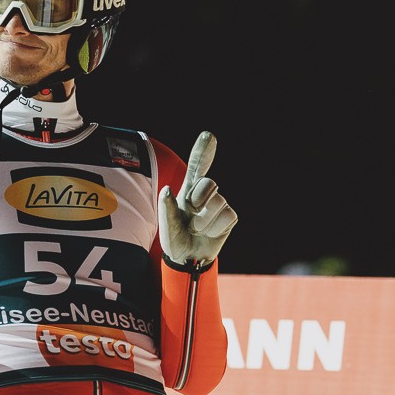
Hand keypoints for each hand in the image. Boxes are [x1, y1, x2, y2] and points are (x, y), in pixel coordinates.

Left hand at [159, 131, 237, 266]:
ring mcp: (219, 204)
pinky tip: (209, 233)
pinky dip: (215, 229)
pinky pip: (227, 217)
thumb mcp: (166, 227)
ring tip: (197, 229)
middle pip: (209, 183)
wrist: (188, 259)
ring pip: (218, 202)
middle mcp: (205, 193)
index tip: (208, 135)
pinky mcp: (229, 216)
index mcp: (187, 189)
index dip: (203, 150)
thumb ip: (165, 209)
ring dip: (204, 221)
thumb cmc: (175, 239)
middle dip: (198, 201)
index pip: (197, 166)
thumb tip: (167, 189)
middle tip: (190, 215)